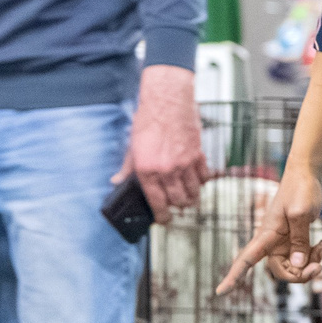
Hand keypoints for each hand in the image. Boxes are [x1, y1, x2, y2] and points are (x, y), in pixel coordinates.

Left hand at [116, 63, 210, 223]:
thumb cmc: (148, 121)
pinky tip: (197, 181)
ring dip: (191, 198)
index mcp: (147, 170)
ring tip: (188, 199)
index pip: (157, 202)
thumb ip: (126, 167)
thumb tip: (117, 181)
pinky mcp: (198, 156)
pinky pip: (204, 177)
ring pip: (193, 193)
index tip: (164, 220)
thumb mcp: (132, 146)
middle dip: (177, 208)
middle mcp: (167, 170)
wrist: (167, 102)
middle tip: (176, 208)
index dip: (162, 216)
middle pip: (178, 201)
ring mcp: (185, 164)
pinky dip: (201, 182)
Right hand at [216, 165, 321, 292]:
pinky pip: (304, 258)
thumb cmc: (300, 190)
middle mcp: (272, 243)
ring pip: (296, 267)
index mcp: (266, 236)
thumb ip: (299, 240)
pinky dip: (315, 255)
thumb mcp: (301, 214)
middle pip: (281, 272)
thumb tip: (298, 266)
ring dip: (312, 263)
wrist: (306, 175)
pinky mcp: (295, 240)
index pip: (245, 260)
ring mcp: (284, 242)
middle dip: (300, 275)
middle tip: (319, 266)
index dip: (233, 277)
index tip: (221, 292)